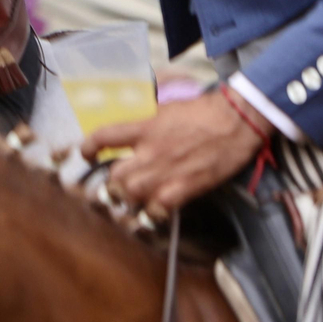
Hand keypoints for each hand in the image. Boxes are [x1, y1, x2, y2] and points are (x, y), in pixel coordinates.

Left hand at [83, 89, 272, 214]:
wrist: (236, 120)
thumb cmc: (205, 110)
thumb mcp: (166, 107)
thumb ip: (147, 119)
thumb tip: (133, 125)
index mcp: (144, 126)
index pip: (104, 137)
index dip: (88, 148)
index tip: (86, 155)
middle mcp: (150, 149)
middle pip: (115, 175)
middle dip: (111, 184)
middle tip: (115, 187)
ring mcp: (166, 170)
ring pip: (131, 194)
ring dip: (128, 200)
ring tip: (131, 200)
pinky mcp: (185, 187)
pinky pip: (158, 209)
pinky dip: (152, 214)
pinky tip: (153, 213)